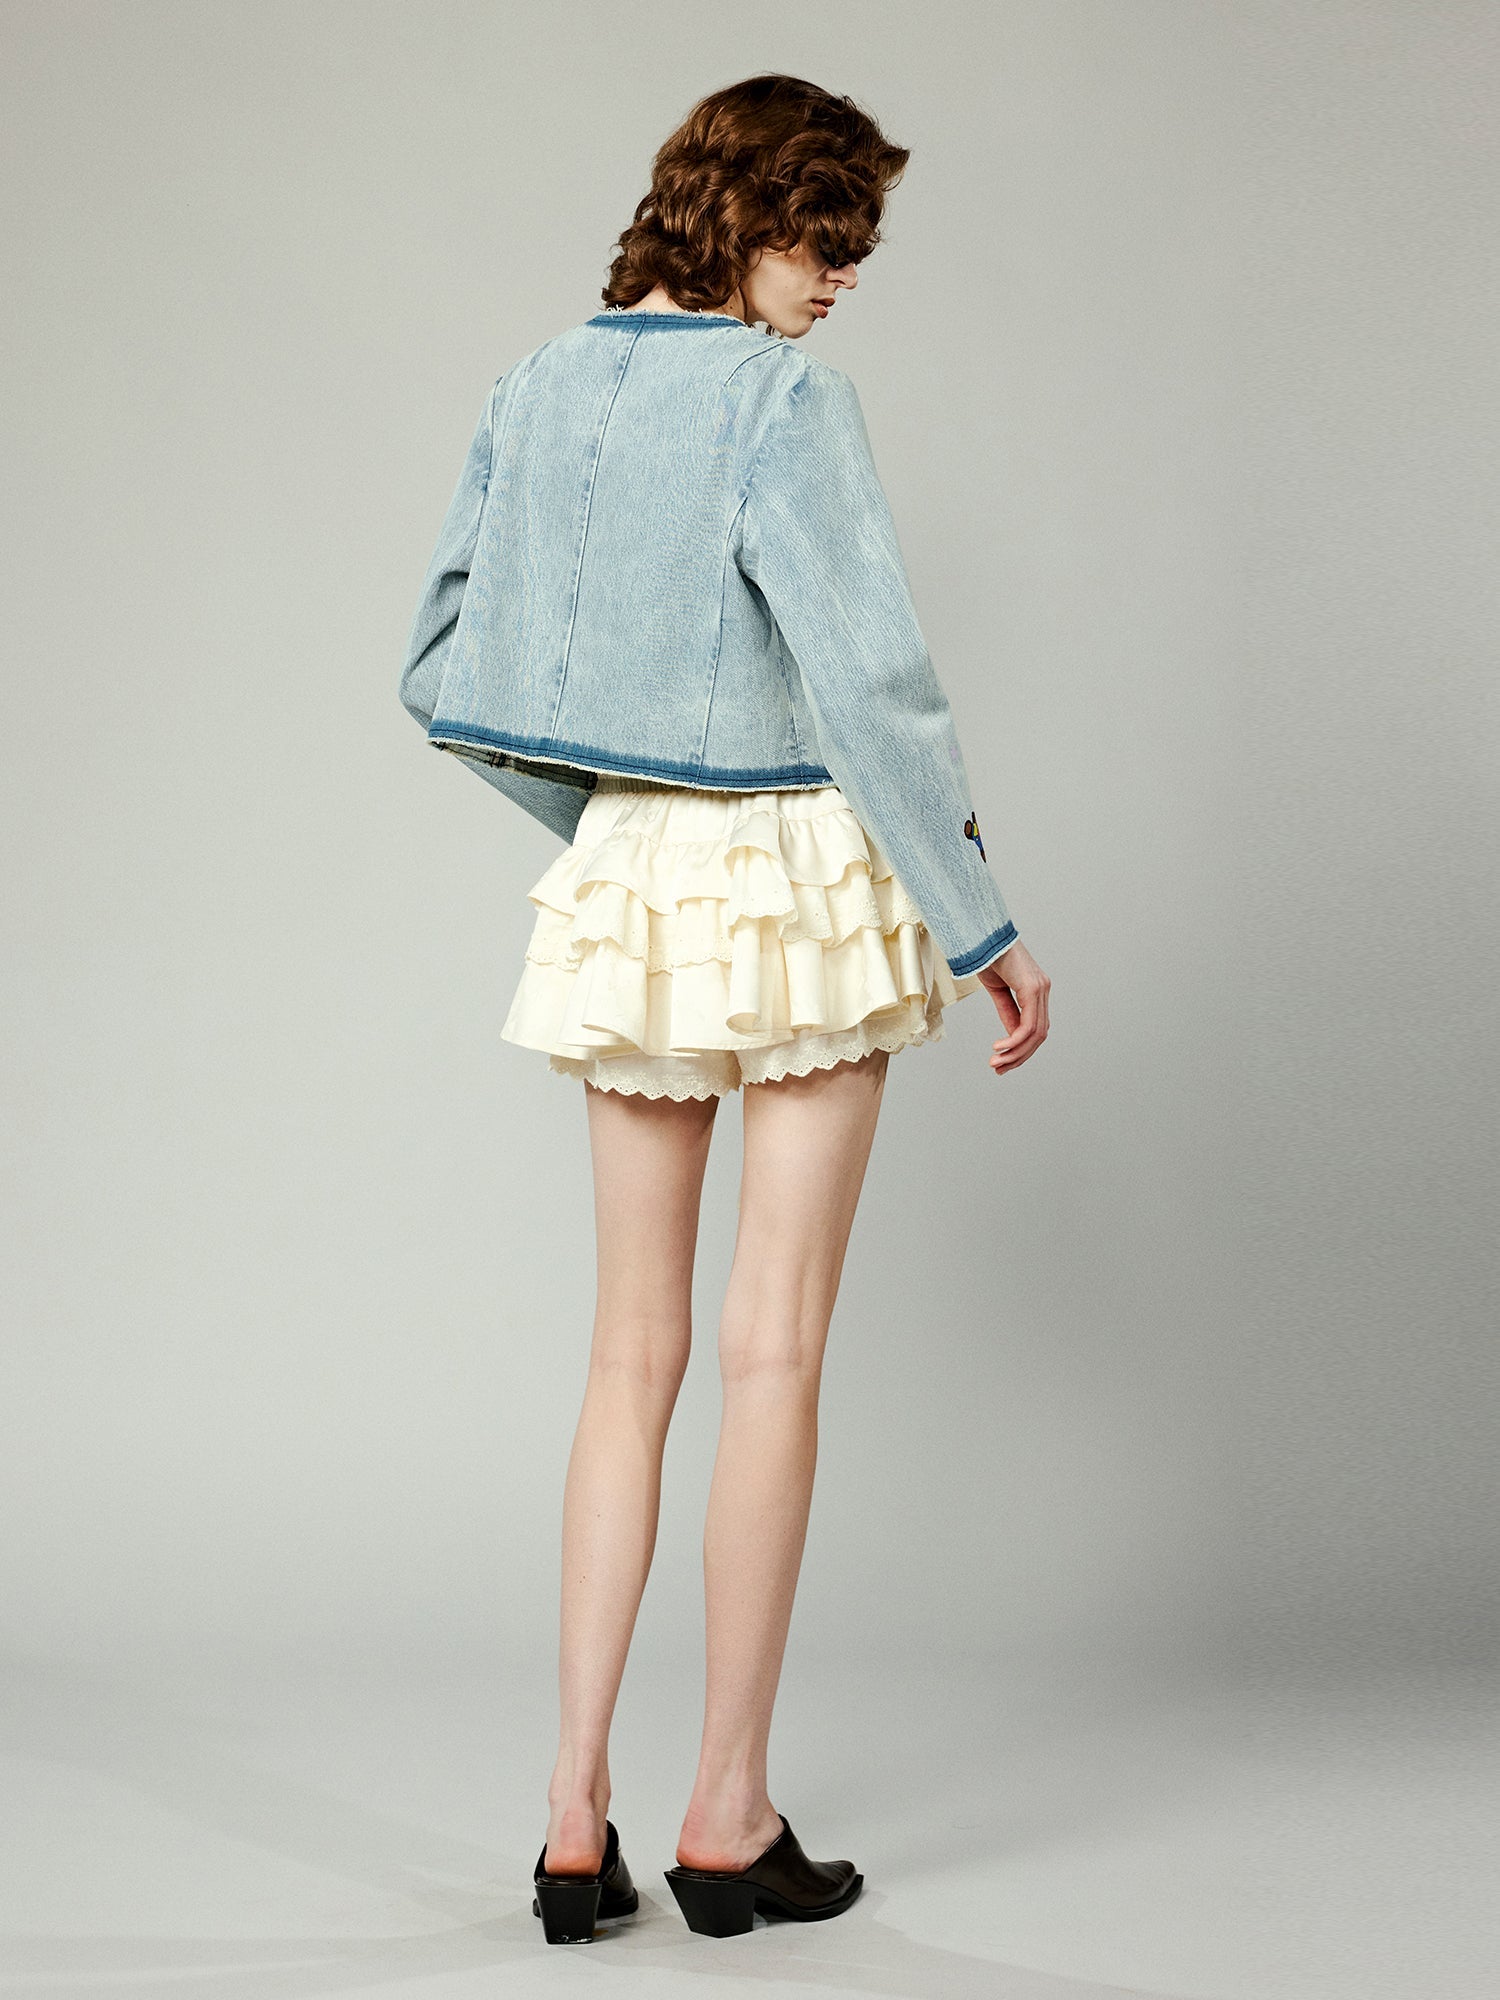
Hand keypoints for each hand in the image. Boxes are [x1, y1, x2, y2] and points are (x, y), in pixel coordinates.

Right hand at [978, 939, 1049, 1075]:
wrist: (982, 935)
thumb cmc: (987, 956)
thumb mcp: (998, 990)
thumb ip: (1008, 1012)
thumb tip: (1013, 1037)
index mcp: (1036, 990)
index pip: (1035, 1028)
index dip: (1021, 1049)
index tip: (1002, 1063)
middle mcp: (1043, 990)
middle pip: (1039, 1035)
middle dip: (1019, 1056)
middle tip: (998, 1069)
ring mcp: (1041, 989)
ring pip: (1035, 1034)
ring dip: (1015, 1053)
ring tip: (996, 1063)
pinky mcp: (1033, 988)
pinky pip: (1028, 1025)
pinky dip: (1014, 1041)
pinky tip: (999, 1048)